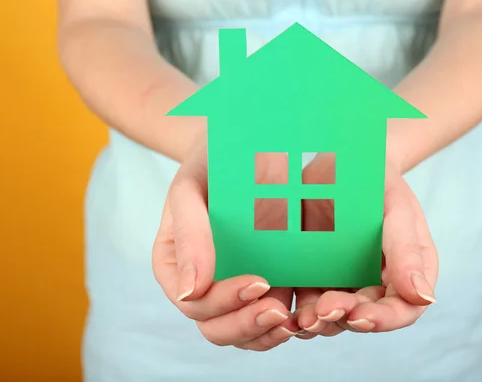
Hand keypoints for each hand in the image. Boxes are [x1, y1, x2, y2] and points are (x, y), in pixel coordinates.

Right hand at [152, 143, 299, 350]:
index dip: (224, 302)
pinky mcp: (263, 286)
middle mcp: (202, 284)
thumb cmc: (210, 163)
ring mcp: (232, 288)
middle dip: (247, 325)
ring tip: (297, 320)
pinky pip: (269, 319)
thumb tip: (188, 292)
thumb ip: (187, 235)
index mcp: (175, 265)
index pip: (193, 302)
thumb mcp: (191, 188)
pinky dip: (286, 324)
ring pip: (244, 333)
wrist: (240, 147)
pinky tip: (306, 315)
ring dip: (269, 334)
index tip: (259, 282)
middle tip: (280, 311)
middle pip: (216, 327)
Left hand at [296, 153, 438, 333]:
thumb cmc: (379, 183)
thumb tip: (424, 297)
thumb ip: (406, 250)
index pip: (403, 309)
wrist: (342, 162)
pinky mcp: (317, 278)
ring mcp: (346, 284)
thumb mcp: (396, 209)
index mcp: (406, 273)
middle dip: (342, 318)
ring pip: (334, 317)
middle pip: (363, 317)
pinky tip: (285, 311)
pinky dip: (297, 311)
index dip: (382, 320)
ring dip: (318, 322)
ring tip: (301, 318)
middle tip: (321, 310)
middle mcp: (377, 286)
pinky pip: (308, 303)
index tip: (359, 316)